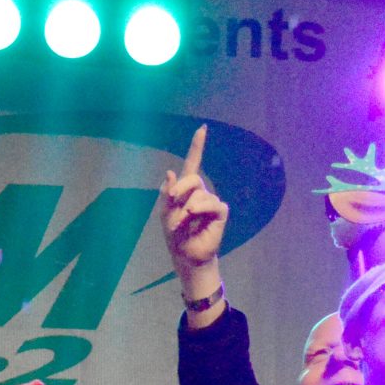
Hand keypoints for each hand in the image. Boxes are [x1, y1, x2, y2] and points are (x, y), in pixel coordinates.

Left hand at [161, 125, 228, 308]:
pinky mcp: (220, 212)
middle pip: (193, 177)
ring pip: (200, 193)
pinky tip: (194, 217)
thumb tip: (170, 172)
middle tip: (173, 200)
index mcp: (186, 189)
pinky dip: (200, 209)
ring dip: (187, 207)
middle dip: (181, 188)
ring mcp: (211, 201)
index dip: (198, 146)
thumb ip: (167, 193)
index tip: (202, 129)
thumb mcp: (165, 213)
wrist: (185, 254)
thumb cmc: (175, 234)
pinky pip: (212, 204)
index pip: (193, 163)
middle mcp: (201, 191)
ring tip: (182, 220)